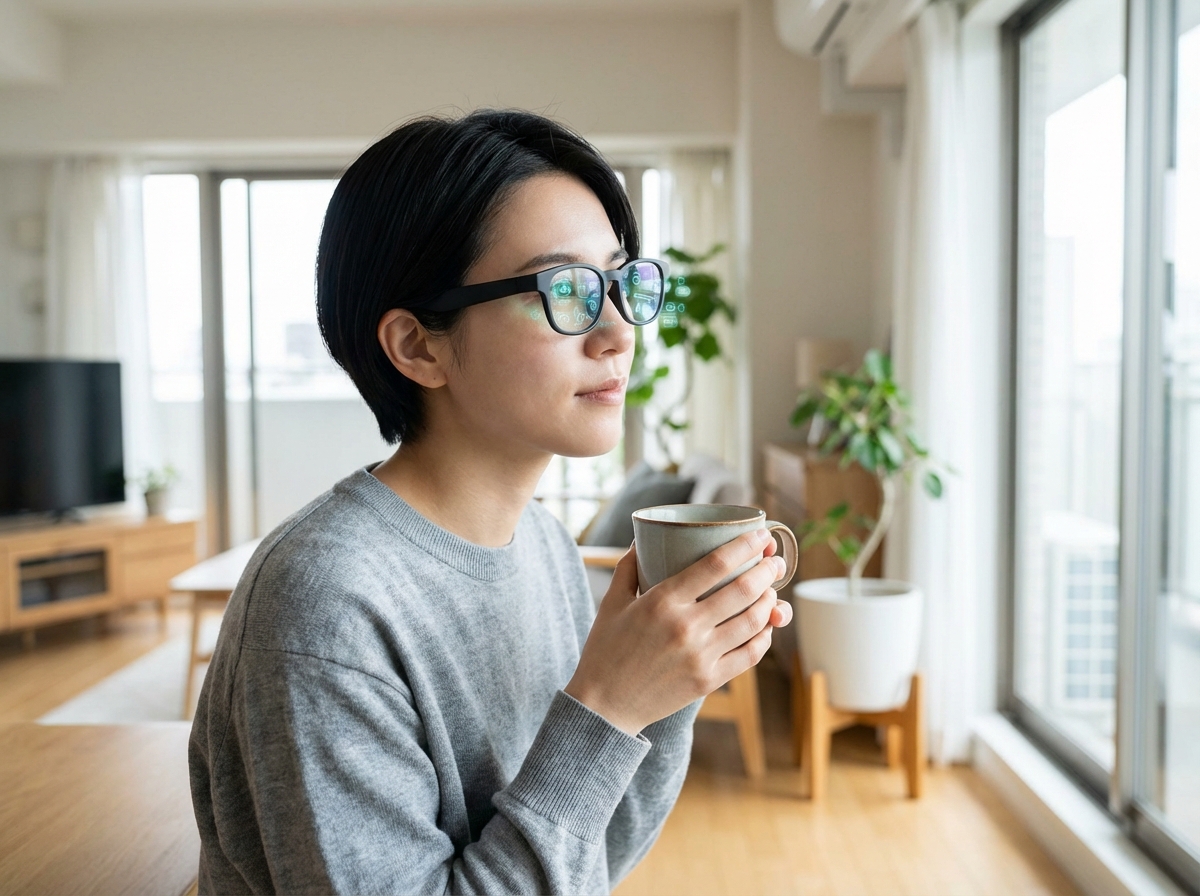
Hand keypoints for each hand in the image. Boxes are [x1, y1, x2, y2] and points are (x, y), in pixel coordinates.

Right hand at [565, 529, 793, 735]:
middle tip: (775, 560)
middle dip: (767, 570)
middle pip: (743, 590)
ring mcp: (701, 656)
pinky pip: (750, 654)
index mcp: (662, 601)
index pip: (715, 564)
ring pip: (752, 621)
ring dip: (769, 601)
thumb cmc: (604, 650)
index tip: (760, 534)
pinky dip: (764, 636)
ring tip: (772, 590)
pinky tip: (765, 624)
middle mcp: (686, 627)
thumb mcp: (611, 603)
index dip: (745, 545)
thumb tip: (641, 540)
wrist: (604, 705)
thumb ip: (628, 568)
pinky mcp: (709, 680)